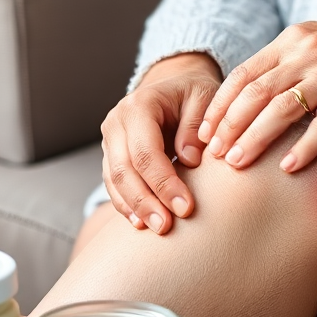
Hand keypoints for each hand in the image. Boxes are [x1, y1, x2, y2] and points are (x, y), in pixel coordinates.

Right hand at [101, 52, 221, 233]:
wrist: (175, 87)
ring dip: (135, 207)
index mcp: (139, 105)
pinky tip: (140, 223)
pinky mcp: (112, 156)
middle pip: (123, 169)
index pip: (146, 152)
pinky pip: (113, 184)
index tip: (186, 207)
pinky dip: (126, 204)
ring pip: (114, 180)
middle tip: (167, 226)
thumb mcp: (205, 97)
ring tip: (157, 230)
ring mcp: (111, 140)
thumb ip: (197, 125)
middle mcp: (117, 122)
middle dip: (146, 201)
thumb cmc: (194, 93)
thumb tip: (190, 160)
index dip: (164, 183)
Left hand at [197, 18, 316, 171]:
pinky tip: (287, 169)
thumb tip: (251, 96)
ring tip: (236, 165)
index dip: (219, 105)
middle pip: (254, 94)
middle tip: (212, 156)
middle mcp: (309, 53)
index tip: (203, 132)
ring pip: (279, 111)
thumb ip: (289, 63)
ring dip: (253, 140)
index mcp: (295, 39)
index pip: (243, 74)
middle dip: (228, 127)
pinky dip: (301, 150)